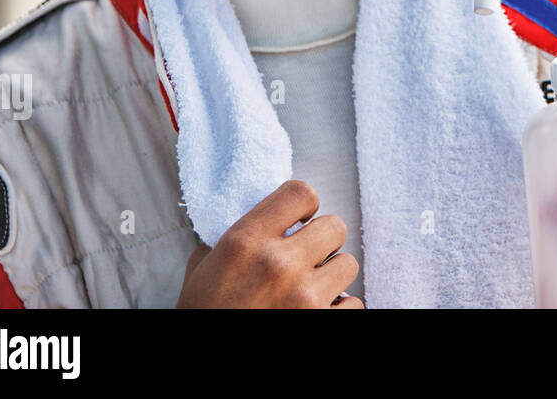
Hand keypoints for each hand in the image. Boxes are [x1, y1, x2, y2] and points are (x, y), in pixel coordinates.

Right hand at [175, 179, 363, 307]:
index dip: (305, 205)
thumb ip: (234, 237)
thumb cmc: (202, 313)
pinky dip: (339, 308)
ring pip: (348, 264)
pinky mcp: (320, 323)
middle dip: (323, 242)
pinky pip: (353, 303)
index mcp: (246, 241)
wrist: (204, 363)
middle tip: (307, 258)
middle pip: (335, 226)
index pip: (300, 193)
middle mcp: (278, 264)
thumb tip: (262, 219)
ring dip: (332, 276)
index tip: (301, 219)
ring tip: (311, 287)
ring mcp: (303, 297)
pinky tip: (319, 311)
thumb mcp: (203, 268)